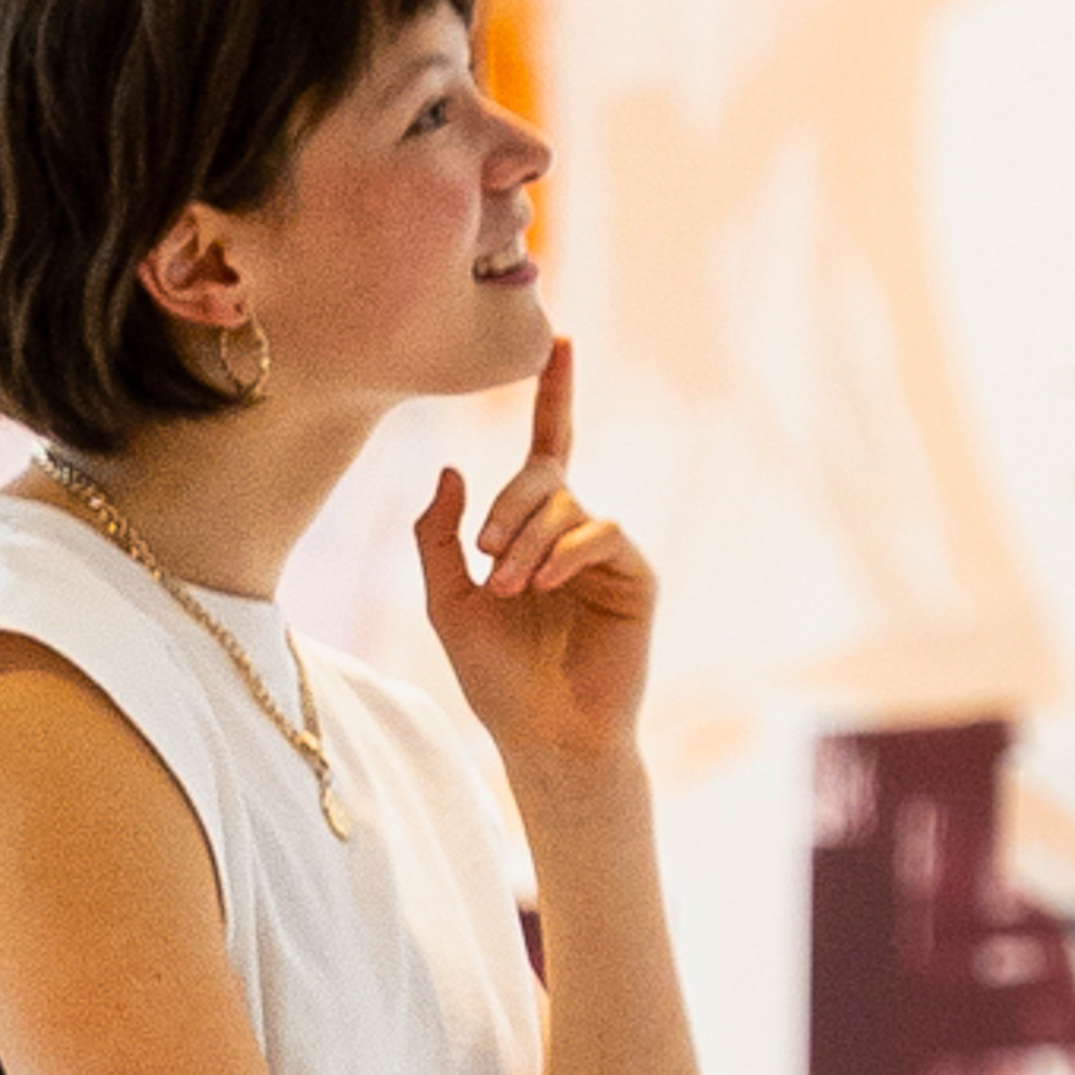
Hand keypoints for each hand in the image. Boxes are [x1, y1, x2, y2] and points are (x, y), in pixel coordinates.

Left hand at [416, 334, 657, 791]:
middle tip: (486, 558)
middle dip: (508, 507)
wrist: (543, 735)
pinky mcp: (636, 576)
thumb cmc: (496, 678)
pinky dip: (567, 550)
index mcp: (533, 529)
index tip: (559, 339)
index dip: (554, 393)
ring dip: (528, 540)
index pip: (546, 446)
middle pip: (544, 474)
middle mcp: (575, 530)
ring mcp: (608, 552)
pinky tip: (544, 583)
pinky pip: (603, 531)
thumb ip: (438, 536)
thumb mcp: (446, 601)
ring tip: (510, 588)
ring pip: (567, 504)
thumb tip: (451, 468)